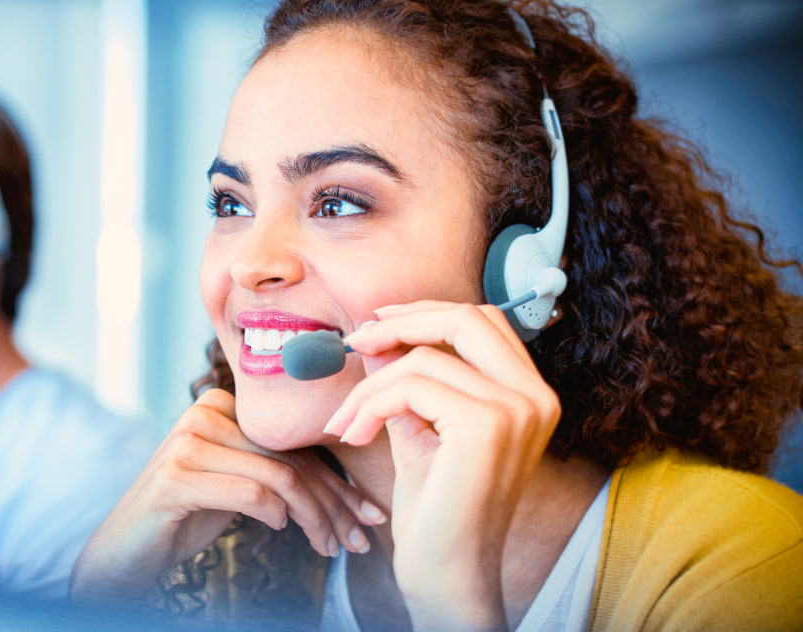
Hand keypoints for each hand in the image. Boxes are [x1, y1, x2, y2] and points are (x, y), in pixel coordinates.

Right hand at [70, 388, 386, 603]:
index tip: (366, 515)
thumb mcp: (234, 483)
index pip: (293, 445)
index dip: (337, 482)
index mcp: (218, 405)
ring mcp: (185, 444)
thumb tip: (342, 488)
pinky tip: (280, 530)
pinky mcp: (176, 478)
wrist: (126, 548)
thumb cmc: (185, 515)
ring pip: (278, 478)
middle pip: (290, 460)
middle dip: (334, 504)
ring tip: (330, 546)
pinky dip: (275, 514)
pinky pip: (250, 492)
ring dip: (314, 518)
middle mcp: (201, 415)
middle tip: (360, 538)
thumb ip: (271, 469)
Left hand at [325, 301, 559, 631]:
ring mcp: (516, 411)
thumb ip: (406, 378)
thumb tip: (375, 330)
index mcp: (529, 394)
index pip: (482, 321)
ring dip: (369, 386)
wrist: (446, 569)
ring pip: (423, 358)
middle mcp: (535, 397)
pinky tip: (354, 435)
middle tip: (355, 343)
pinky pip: (409, 386)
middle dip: (401, 322)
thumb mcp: (419, 426)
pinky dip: (370, 405)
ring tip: (346, 421)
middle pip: (465, 318)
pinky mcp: (486, 427)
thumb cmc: (436, 506)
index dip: (426, 312)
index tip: (378, 323)